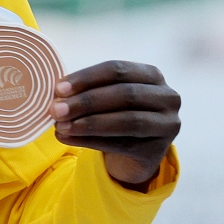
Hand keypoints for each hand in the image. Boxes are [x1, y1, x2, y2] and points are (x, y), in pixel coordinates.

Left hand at [53, 60, 180, 187]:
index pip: (117, 70)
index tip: (58, 89)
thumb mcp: (103, 97)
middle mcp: (167, 97)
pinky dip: (89, 141)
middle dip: (86, 101)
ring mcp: (167, 125)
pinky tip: (66, 138)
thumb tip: (57, 95)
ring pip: (127, 121)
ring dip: (89, 123)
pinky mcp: (158, 150)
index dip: (86, 78)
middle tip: (56, 109)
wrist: (132, 153)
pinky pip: (121, 144)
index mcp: (151, 75)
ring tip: (60, 126)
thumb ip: (84, 92)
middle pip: (124, 94)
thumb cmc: (114, 114)